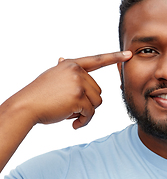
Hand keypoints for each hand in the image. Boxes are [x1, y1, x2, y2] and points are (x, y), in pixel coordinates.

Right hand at [17, 51, 131, 128]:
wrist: (25, 106)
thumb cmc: (38, 94)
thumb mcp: (52, 76)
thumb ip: (63, 70)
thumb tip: (63, 59)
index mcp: (72, 65)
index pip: (97, 60)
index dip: (114, 57)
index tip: (129, 55)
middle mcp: (77, 71)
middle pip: (98, 91)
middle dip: (88, 103)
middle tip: (71, 108)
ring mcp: (78, 83)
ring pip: (97, 102)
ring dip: (86, 113)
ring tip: (70, 114)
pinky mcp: (79, 97)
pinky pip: (91, 113)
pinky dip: (84, 121)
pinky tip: (73, 123)